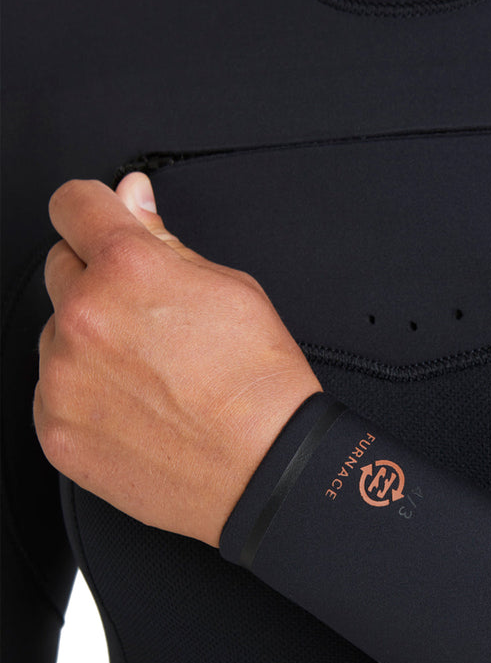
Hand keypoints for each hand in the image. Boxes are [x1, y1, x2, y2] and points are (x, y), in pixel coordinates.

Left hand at [34, 173, 321, 546]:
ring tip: (149, 371)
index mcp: (128, 269)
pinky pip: (52, 388)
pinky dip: (85, 389)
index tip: (102, 221)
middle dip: (99, 277)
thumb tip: (130, 197)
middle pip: (60, 266)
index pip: (73, 204)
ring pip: (56, 332)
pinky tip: (134, 404)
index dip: (94, 207)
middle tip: (151, 315)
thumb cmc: (258, 379)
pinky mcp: (54, 429)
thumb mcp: (229, 286)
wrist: (265, 465)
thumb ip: (164, 239)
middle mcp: (82, 318)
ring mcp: (61, 378)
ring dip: (90, 338)